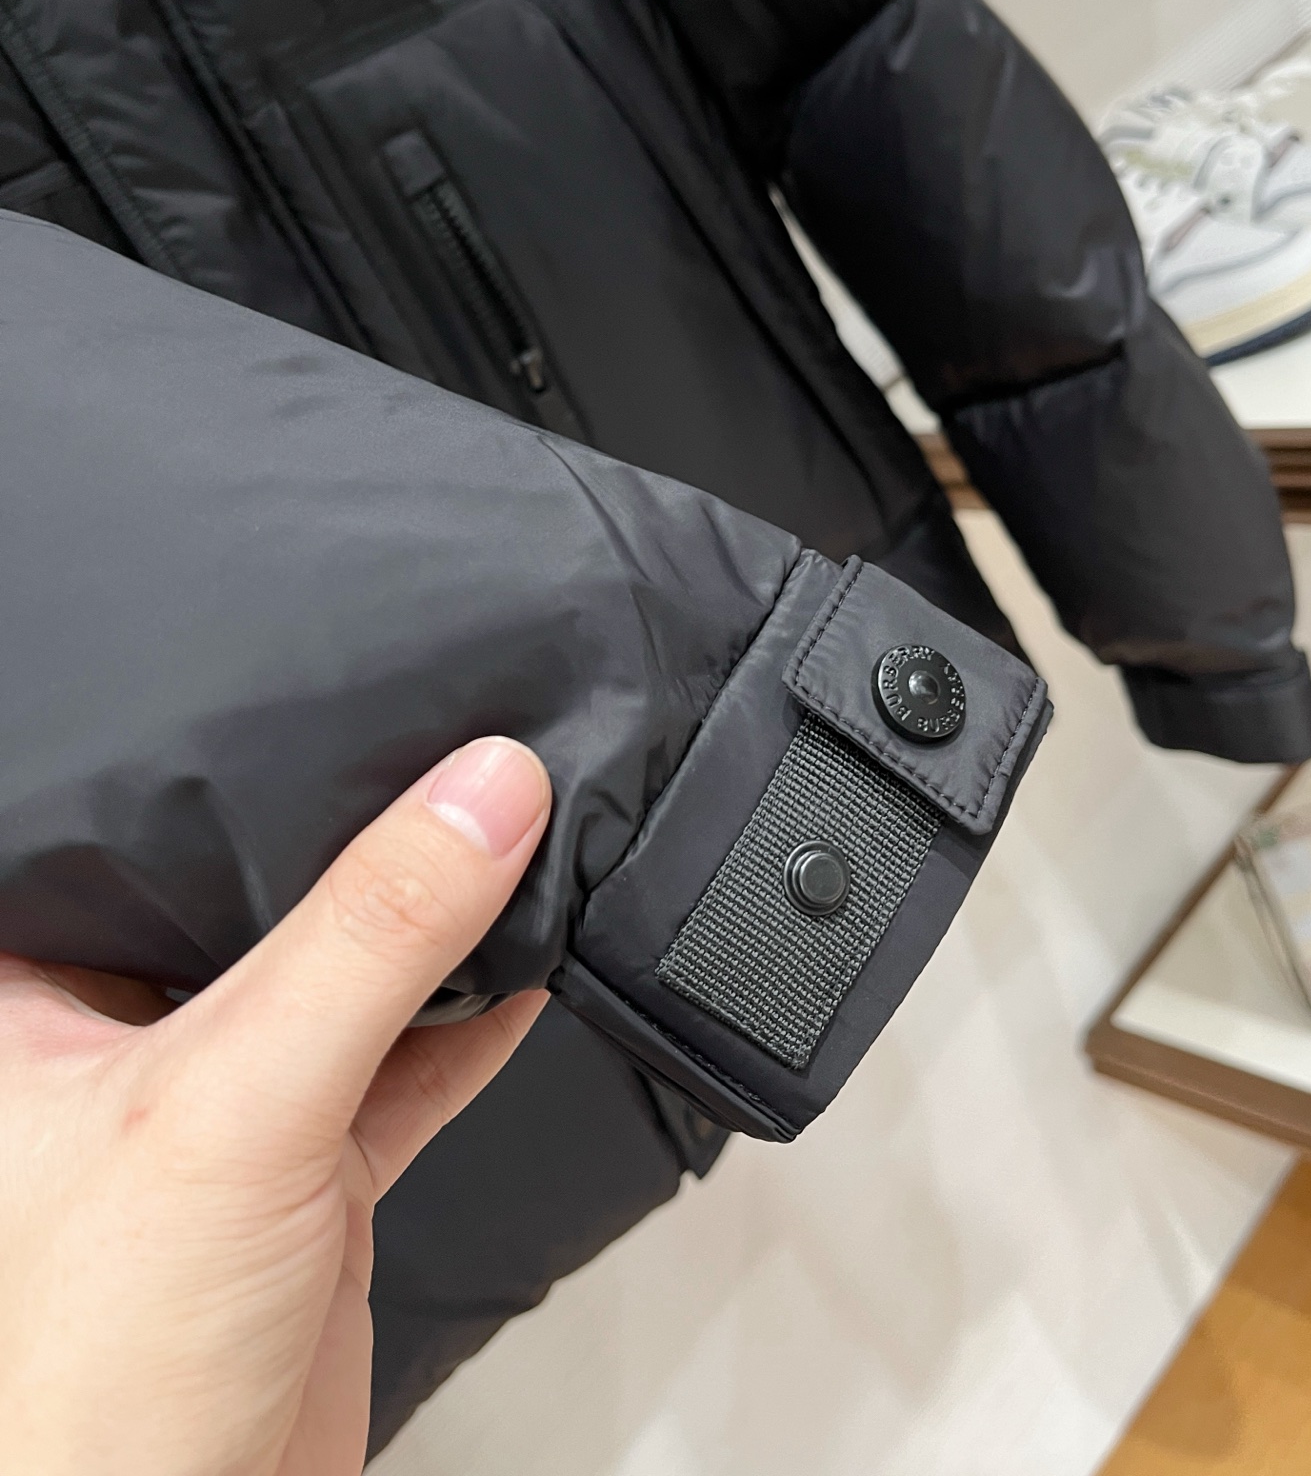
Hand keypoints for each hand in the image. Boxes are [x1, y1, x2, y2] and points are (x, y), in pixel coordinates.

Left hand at [0, 736, 551, 1475]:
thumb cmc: (87, 1385)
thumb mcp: (237, 1102)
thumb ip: (368, 940)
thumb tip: (482, 794)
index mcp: (23, 991)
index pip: (113, 815)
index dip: (198, 736)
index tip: (308, 657)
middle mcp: (112, 1034)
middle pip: (243, 882)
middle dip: (344, 822)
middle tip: (435, 725)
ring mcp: (218, 1103)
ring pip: (338, 966)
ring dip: (430, 917)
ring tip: (508, 828)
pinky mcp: (303, 1169)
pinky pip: (403, 1056)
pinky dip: (473, 1015)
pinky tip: (529, 962)